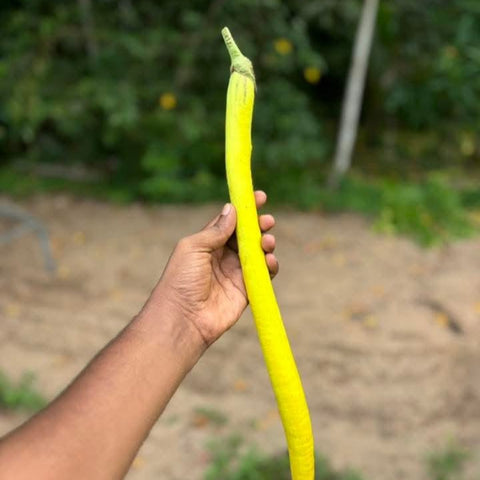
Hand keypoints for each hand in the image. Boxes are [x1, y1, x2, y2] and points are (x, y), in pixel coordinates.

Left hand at [145, 191, 277, 348]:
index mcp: (207, 243)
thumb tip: (232, 209)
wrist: (183, 318)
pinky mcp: (246, 290)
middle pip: (246, 236)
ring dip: (266, 244)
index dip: (245, 209)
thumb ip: (215, 230)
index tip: (260, 197)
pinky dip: (271, 265)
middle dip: (259, 225)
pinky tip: (269, 260)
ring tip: (267, 242)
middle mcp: (222, 256)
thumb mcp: (193, 247)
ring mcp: (235, 273)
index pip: (229, 222)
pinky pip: (264, 274)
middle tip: (268, 220)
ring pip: (257, 253)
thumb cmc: (181, 280)